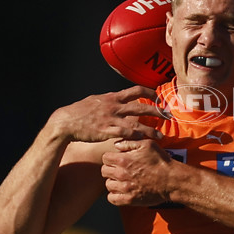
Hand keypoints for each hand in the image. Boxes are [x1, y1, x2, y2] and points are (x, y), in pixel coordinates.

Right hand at [48, 86, 165, 142]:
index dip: (150, 93)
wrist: (65, 122)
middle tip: (168, 116)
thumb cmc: (80, 112)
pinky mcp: (107, 131)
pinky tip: (144, 142)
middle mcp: (114, 106)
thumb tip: (120, 97)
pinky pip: (126, 134)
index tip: (159, 97)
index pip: (136, 91)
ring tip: (161, 136)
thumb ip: (110, 100)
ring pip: (137, 123)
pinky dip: (136, 138)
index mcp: (113, 97)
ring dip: (151, 130)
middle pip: (141, 107)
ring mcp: (111, 119)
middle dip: (157, 111)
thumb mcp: (96, 100)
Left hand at [102, 138, 170, 205]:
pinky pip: (112, 198)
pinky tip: (122, 191)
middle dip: (111, 169)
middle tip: (120, 170)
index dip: (111, 158)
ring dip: (113, 182)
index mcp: (123, 160)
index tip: (117, 160)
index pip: (105, 158)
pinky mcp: (129, 199)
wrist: (172, 180)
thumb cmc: (161, 161)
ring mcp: (124, 188)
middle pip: (104, 171)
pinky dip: (115, 195)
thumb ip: (129, 143)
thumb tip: (116, 144)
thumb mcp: (147, 145)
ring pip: (108, 185)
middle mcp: (121, 174)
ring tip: (123, 180)